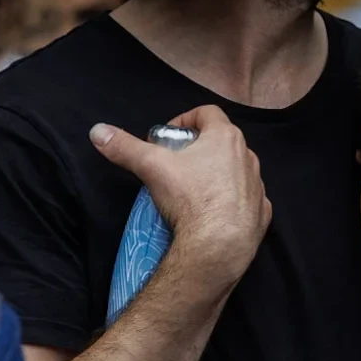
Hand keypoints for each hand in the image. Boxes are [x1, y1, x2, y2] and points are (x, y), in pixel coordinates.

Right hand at [90, 106, 271, 281]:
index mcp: (226, 138)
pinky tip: (213, 213)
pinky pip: (247, 200)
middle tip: (177, 165)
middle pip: (222, 142)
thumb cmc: (189, 199)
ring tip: (194, 190)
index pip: (207, 113)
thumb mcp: (151, 167)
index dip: (185, 119)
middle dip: (199, 149)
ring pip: (237, 171)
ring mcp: (258, 187)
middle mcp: (248, 158)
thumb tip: (97, 132)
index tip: (168, 137)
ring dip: (218, 174)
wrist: (216, 246)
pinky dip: (231, 201)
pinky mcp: (262, 213)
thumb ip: (124, 147)